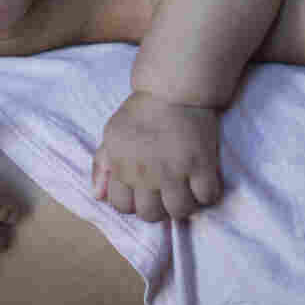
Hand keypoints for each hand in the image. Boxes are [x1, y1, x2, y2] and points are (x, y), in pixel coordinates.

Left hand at [92, 92, 221, 221]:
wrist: (172, 89)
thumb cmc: (140, 111)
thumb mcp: (112, 134)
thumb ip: (102, 166)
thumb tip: (97, 197)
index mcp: (122, 166)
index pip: (121, 206)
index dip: (132, 202)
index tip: (143, 192)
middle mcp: (145, 174)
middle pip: (150, 215)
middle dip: (157, 207)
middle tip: (165, 192)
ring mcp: (174, 171)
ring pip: (179, 211)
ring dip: (183, 204)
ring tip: (186, 190)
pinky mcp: (200, 165)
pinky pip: (207, 197)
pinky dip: (207, 193)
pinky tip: (203, 181)